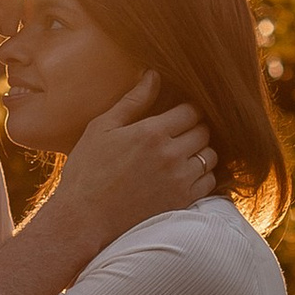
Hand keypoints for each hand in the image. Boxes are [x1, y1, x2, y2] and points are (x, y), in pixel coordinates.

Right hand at [50, 74, 220, 240]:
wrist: (84, 220)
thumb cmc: (87, 171)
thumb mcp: (102, 129)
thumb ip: (132, 101)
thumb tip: (153, 75)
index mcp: (151, 133)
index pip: (191, 111)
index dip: (188, 109)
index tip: (179, 113)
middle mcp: (170, 155)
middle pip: (204, 132)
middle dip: (195, 128)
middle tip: (180, 133)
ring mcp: (179, 180)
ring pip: (210, 156)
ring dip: (201, 151)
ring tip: (183, 153)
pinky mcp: (182, 202)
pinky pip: (209, 182)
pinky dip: (203, 176)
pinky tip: (185, 174)